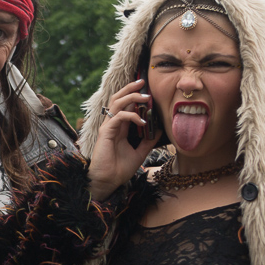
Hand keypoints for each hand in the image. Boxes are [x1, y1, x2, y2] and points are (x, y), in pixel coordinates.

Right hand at [87, 79, 157, 201]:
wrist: (108, 182)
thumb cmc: (119, 169)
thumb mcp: (139, 153)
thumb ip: (148, 141)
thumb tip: (160, 130)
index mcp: (119, 127)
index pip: (125, 105)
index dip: (134, 95)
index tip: (147, 89)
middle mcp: (112, 124)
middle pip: (118, 98)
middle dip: (130, 88)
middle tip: (143, 81)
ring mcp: (107, 127)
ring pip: (117, 103)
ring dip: (131, 97)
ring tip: (145, 97)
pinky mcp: (105, 132)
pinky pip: (118, 117)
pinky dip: (131, 116)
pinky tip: (142, 121)